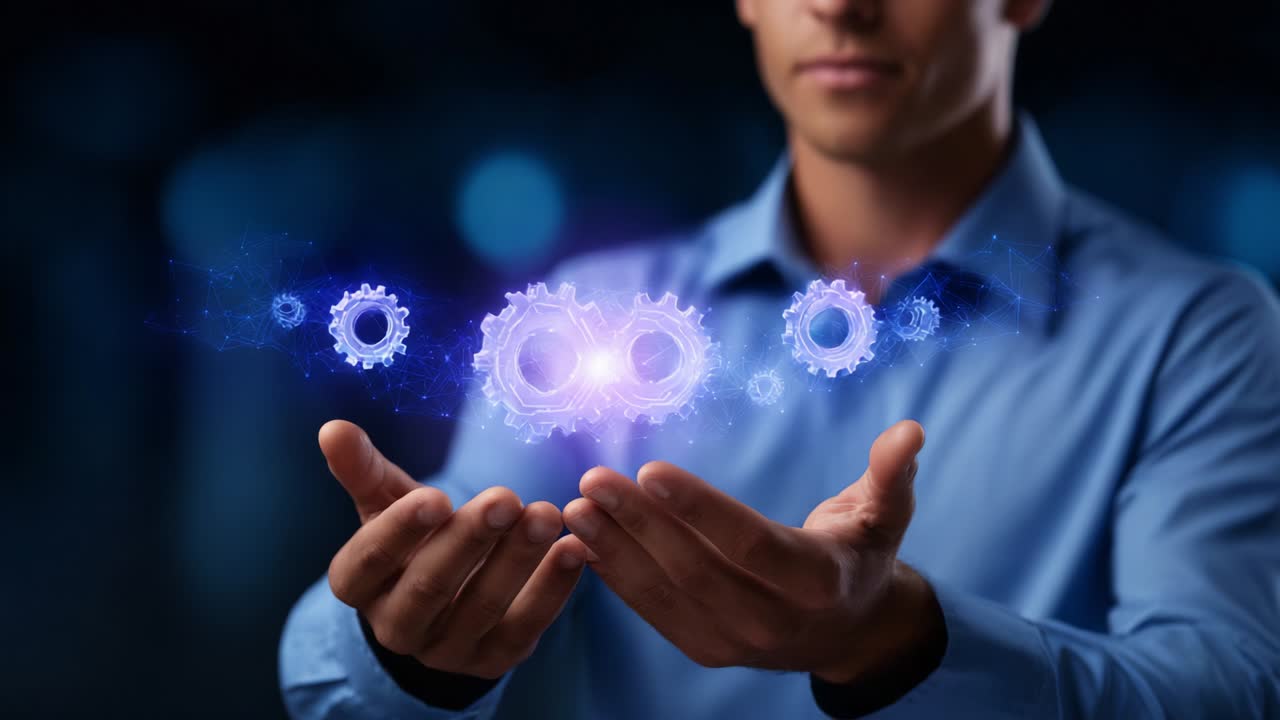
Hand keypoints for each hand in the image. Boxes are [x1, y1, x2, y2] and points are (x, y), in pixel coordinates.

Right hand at [320, 420, 585, 678]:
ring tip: (547, 514)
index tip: (438, 496)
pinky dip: (552, 589)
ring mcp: (445, 650)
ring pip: (482, 607)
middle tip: (506, 498)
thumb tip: (333, 428)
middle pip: (430, 586)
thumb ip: (364, 469)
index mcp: (357, 584)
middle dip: (470, 540)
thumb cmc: (414, 536)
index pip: (371, 559)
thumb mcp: (386, 502)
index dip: (402, 529)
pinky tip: (574, 549)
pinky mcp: (493, 659)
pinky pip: (525, 627)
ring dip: (518, 559)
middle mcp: (395, 626)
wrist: (446, 597)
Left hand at [559, 420, 942, 683]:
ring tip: (576, 506)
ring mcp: (736, 642)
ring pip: (666, 593)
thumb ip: (891, 473)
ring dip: (615, 549)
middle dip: (639, 523)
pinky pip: (653, 612)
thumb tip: (910, 429)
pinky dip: (616, 576)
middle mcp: (773, 620)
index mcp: (817, 581)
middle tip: (594, 478)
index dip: (699, 508)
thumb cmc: (861, 555)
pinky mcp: (707, 650)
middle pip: (695, 568)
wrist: (851, 632)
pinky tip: (585, 539)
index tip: (650, 468)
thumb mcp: (886, 515)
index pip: (748, 543)